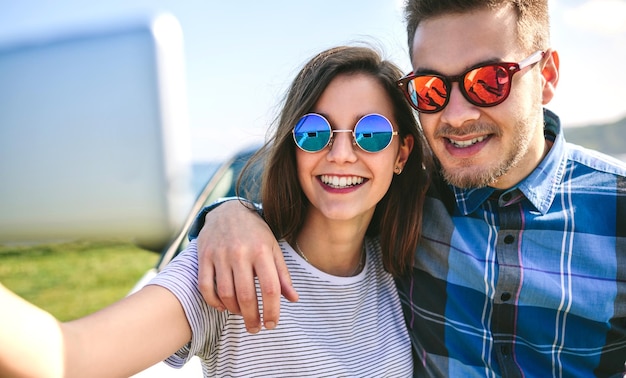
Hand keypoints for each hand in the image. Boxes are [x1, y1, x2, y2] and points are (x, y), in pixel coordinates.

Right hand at [196, 200, 298, 332]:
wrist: (229, 211)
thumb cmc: (256, 233)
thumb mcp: (274, 249)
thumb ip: (282, 275)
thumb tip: (293, 299)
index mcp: (262, 251)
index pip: (270, 288)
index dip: (272, 310)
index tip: (272, 324)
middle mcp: (240, 252)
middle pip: (246, 295)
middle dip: (252, 318)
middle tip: (255, 329)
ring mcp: (220, 254)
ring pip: (225, 293)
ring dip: (234, 310)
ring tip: (242, 315)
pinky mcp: (204, 256)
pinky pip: (205, 286)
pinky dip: (213, 302)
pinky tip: (223, 307)